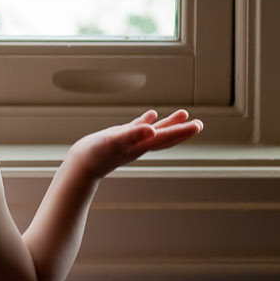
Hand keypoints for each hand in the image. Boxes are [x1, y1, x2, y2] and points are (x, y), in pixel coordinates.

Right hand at [74, 109, 203, 176]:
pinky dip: (147, 121)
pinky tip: (151, 115)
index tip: (197, 125)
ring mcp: (131, 142)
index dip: (182, 131)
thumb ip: (133, 135)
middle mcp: (140, 145)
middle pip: (166, 137)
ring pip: (155, 131)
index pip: (166, 137)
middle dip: (183, 130)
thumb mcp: (114, 142)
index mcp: (141, 145)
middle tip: (198, 123)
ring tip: (183, 114)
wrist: (81, 167)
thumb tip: (153, 129)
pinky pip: (138, 128)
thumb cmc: (95, 155)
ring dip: (169, 124)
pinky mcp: (120, 138)